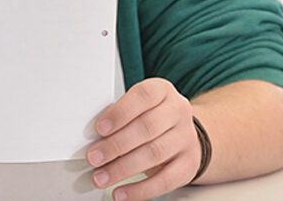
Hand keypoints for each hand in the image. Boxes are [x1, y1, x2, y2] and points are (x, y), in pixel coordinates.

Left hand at [86, 78, 198, 200]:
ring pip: (155, 153)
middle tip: (93, 157)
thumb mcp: (137, 108)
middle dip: (116, 144)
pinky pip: (165, 180)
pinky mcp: (189, 164)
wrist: (182, 135)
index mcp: (162, 91)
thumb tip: (93, 138)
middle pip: (147, 127)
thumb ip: (119, 117)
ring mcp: (186, 138)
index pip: (144, 95)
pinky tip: (121, 193)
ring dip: (123, 168)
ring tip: (102, 177)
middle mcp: (178, 111)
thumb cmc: (151, 119)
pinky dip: (140, 190)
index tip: (99, 128)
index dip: (120, 112)